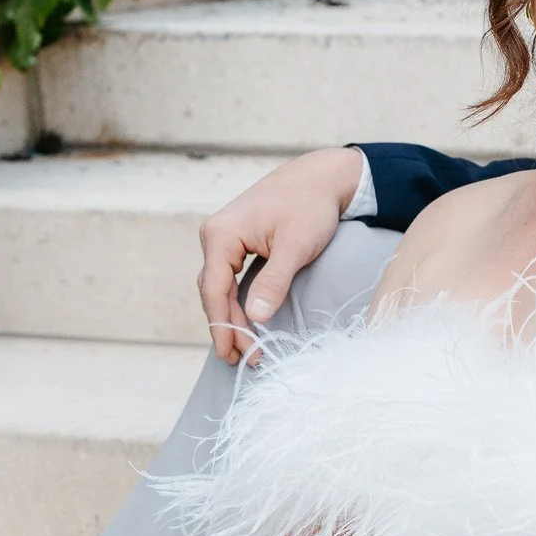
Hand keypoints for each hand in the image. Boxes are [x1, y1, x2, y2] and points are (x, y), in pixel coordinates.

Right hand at [198, 147, 363, 364]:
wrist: (321, 177)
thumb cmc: (310, 206)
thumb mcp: (296, 246)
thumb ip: (274, 282)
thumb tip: (254, 318)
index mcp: (221, 234)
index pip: (215, 290)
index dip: (223, 326)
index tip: (233, 354)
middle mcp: (215, 235)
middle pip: (214, 291)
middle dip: (228, 326)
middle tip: (243, 358)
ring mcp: (224, 237)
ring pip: (220, 285)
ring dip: (231, 315)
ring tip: (244, 346)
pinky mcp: (237, 240)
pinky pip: (230, 277)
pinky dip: (237, 299)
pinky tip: (246, 319)